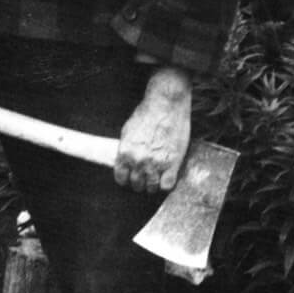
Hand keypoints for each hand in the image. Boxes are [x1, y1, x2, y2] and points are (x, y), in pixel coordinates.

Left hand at [114, 66, 191, 193]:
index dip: (126, 179)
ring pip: (151, 188)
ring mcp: (156, 164)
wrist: (165, 104)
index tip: (131, 176)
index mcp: (125, 153)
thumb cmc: (147, 114)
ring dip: (153, 184)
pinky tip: (167, 176)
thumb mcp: (128, 131)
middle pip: (136, 185)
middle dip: (140, 182)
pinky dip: (166, 184)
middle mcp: (138, 161)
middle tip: (146, 175)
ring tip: (156, 177)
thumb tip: (124, 160)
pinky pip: (167, 185)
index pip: (121, 179)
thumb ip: (125, 149)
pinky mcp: (172, 164)